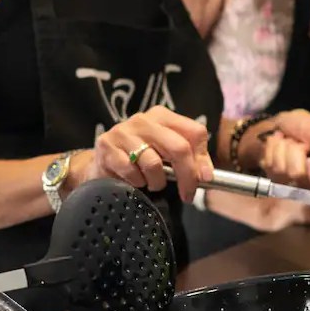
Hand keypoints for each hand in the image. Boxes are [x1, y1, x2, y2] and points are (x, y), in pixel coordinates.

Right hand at [71, 106, 214, 202]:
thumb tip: (205, 175)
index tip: (204, 179)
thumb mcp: (166, 153)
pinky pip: (132, 172)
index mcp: (162, 116)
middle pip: (178, 148)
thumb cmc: (140, 159)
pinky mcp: (107, 146)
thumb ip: (189, 158)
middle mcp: (143, 119)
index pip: (194, 132)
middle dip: (187, 176)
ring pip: (154, 164)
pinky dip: (137, 183)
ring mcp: (123, 132)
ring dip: (157, 182)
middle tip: (187, 194)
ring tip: (152, 183)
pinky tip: (135, 180)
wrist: (103, 162)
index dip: (202, 158)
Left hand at [243, 109, 309, 191]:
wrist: (279, 123)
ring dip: (284, 149)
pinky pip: (271, 167)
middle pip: (301, 176)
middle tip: (300, 142)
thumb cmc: (303, 126)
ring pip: (284, 171)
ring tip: (289, 141)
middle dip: (296, 153)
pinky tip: (278, 144)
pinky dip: (273, 150)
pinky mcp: (277, 178)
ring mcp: (294, 180)